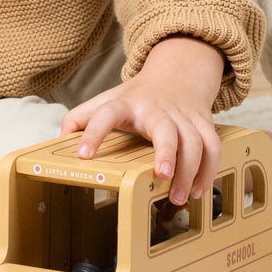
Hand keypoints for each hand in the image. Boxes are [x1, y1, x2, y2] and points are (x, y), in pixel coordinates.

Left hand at [60, 35, 224, 206]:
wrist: (177, 74)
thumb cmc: (137, 96)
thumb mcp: (107, 99)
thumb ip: (80, 117)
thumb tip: (59, 140)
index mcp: (126, 104)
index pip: (106, 113)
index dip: (94, 132)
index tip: (83, 155)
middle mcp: (156, 108)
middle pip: (165, 127)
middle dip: (167, 150)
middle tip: (163, 175)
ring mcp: (182, 115)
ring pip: (195, 140)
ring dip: (191, 170)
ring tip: (179, 197)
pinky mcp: (202, 122)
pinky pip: (212, 146)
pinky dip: (209, 169)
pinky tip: (198, 190)